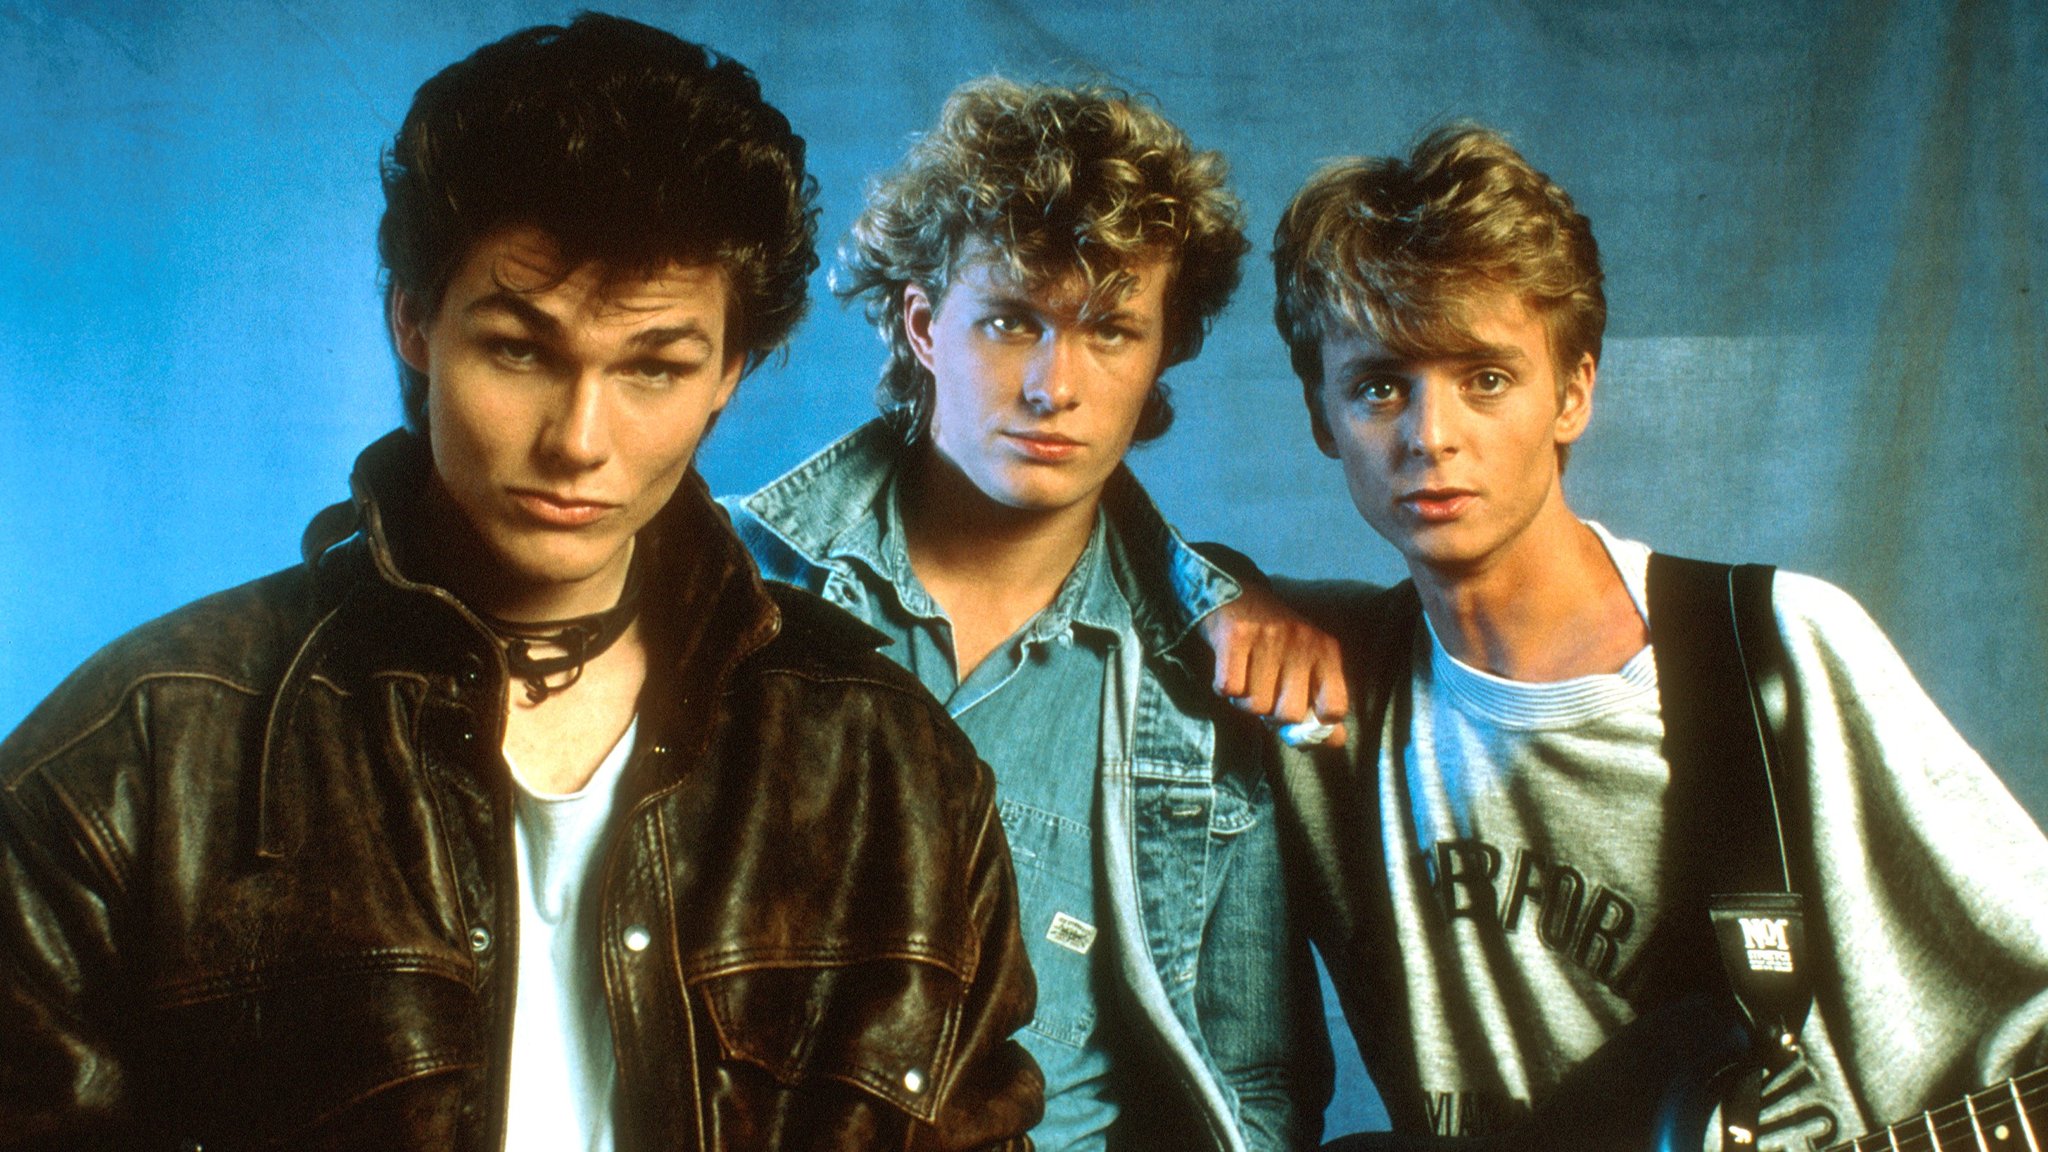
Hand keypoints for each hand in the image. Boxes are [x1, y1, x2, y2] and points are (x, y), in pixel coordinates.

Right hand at [1199, 580, 1348, 746]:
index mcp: (1326, 651)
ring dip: (1244, 702)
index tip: (1300, 719)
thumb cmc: (1273, 642)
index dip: (1316, 726)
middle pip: (1288, 714)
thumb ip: (1321, 704)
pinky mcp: (1236, 635)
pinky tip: (1229, 672)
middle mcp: (1302, 642)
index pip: (1334, 708)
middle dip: (1271, 715)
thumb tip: (1335, 742)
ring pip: (1255, 705)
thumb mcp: (1305, 665)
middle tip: (1264, 695)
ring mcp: (1269, 637)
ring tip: (1245, 680)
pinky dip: (1224, 689)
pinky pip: (1229, 688)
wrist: (1233, 593)